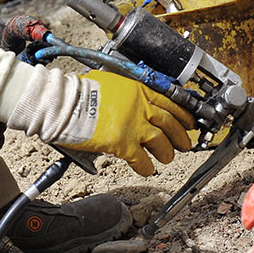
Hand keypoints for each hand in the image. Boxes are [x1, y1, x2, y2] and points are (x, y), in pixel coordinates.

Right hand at [58, 70, 194, 175]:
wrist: (64, 104)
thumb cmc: (79, 92)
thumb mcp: (109, 82)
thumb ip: (125, 93)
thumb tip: (131, 101)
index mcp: (137, 89)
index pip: (170, 101)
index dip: (183, 114)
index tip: (189, 122)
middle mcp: (139, 106)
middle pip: (170, 123)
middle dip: (181, 136)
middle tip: (185, 143)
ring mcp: (133, 125)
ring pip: (161, 142)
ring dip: (166, 153)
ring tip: (167, 158)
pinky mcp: (123, 144)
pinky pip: (142, 160)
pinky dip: (146, 167)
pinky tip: (146, 169)